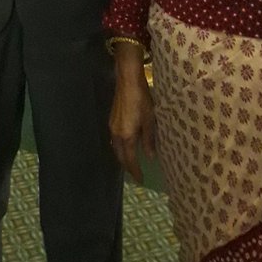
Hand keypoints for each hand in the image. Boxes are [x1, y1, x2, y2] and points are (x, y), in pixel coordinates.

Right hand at [109, 50, 155, 183]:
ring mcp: (112, 126)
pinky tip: (127, 146)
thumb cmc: (141, 100)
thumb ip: (149, 140)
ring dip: (123, 157)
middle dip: (127, 166)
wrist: (128, 81)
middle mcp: (116, 134)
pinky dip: (121, 148)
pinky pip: (115, 141)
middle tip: (136, 174)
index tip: (141, 180)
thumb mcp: (149, 121)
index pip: (130, 160)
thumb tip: (149, 157)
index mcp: (126, 136)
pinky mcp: (112, 120)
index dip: (135, 171)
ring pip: (116, 148)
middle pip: (120, 156)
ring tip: (132, 163)